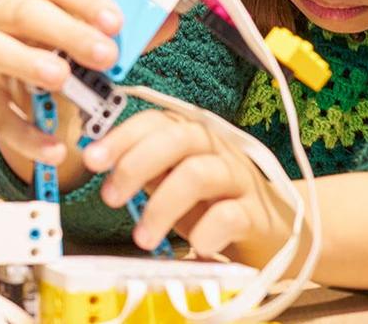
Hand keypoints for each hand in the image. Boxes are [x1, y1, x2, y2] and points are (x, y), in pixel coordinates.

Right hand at [0, 0, 123, 175]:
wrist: (30, 89)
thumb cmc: (65, 53)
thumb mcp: (97, 40)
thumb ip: (131, 34)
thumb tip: (168, 22)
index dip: (86, 0)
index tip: (117, 22)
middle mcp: (6, 16)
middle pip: (28, 13)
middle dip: (68, 32)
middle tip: (105, 56)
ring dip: (30, 64)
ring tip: (62, 79)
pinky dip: (26, 134)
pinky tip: (55, 148)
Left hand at [82, 109, 290, 258]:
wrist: (275, 232)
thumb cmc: (213, 205)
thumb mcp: (172, 182)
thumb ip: (142, 169)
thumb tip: (95, 158)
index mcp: (192, 137)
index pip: (155, 121)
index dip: (121, 136)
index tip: (92, 159)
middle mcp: (216, 149)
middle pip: (177, 138)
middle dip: (136, 164)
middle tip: (111, 197)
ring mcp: (239, 179)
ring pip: (198, 174)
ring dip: (162, 206)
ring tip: (143, 237)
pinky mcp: (257, 214)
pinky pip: (230, 215)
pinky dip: (206, 231)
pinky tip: (194, 246)